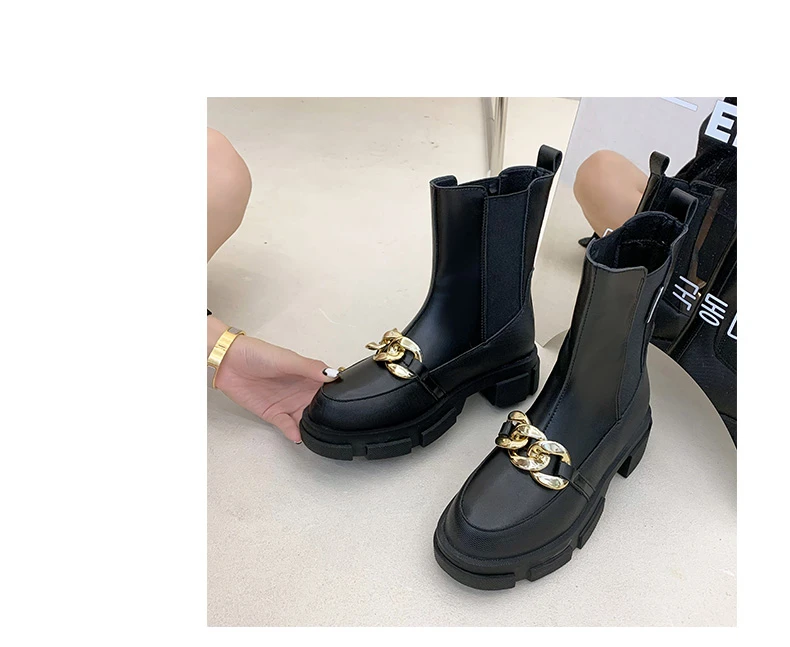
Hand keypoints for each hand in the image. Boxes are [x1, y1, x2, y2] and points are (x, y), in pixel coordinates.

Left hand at [214, 334, 337, 442]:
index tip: (347, 403)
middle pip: (319, 406)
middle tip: (334, 423)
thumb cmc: (257, 354)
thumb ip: (310, 368)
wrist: (229, 363)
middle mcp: (299, 391)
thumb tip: (332, 375)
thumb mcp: (288, 359)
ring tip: (318, 432)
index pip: (328, 387)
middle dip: (326, 415)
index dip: (337, 395)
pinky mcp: (273, 414)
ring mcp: (287, 403)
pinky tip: (299, 434)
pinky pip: (287, 426)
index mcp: (307, 375)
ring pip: (305, 419)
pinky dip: (294, 432)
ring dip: (311, 426)